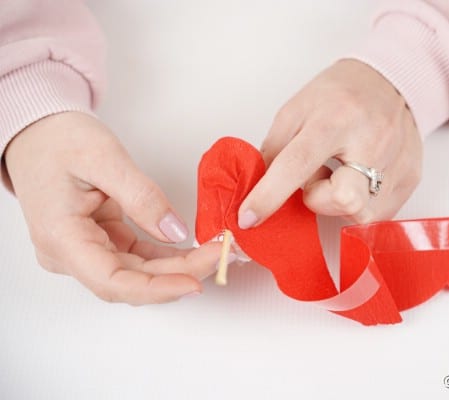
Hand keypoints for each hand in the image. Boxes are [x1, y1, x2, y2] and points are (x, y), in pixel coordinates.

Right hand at [5, 112, 227, 304]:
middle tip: (219, 256)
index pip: (111, 281)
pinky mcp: (101, 241)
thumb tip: (174, 232)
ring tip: (214, 252)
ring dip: (177, 267)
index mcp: (61, 238)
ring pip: (137, 272)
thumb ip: (141, 197)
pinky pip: (137, 257)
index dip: (156, 289)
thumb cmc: (58, 140)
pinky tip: (194, 249)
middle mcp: (70, 254)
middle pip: (130, 280)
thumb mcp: (104, 158)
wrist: (38, 133)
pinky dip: (167, 255)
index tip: (194, 282)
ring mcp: (86, 250)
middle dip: (179, 273)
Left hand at [238, 59, 421, 226]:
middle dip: (320, 200)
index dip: (269, 195)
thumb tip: (259, 190)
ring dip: (339, 203)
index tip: (249, 217)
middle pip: (344, 199)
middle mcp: (373, 140)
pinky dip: (359, 204)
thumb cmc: (340, 94)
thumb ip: (275, 150)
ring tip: (340, 175)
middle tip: (318, 177)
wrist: (391, 81)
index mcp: (336, 118)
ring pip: (362, 215)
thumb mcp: (296, 110)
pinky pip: (379, 214)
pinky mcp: (411, 178)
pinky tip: (357, 180)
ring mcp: (397, 161)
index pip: (298, 164)